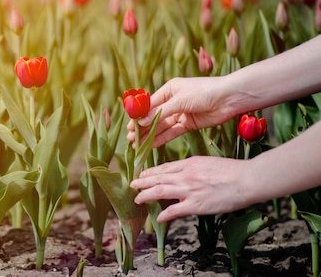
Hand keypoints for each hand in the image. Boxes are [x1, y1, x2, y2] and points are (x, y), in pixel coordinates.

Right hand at [127, 77, 234, 146]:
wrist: (230, 98)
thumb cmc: (204, 92)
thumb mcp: (180, 100)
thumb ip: (160, 112)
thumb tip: (142, 122)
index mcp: (169, 89)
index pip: (149, 104)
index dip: (139, 116)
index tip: (130, 126)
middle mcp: (173, 101)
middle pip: (154, 116)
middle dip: (143, 128)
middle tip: (130, 138)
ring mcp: (181, 113)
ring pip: (162, 126)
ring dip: (150, 135)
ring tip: (137, 144)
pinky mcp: (189, 124)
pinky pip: (172, 132)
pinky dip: (162, 138)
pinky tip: (151, 145)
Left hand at [130, 156, 250, 221]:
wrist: (246, 179)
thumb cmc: (233, 170)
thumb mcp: (208, 162)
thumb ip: (194, 167)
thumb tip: (184, 172)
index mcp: (190, 163)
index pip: (165, 167)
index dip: (151, 172)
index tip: (143, 174)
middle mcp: (186, 175)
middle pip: (158, 178)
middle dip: (143, 182)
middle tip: (132, 184)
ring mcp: (189, 190)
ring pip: (160, 191)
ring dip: (146, 195)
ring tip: (137, 198)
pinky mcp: (196, 205)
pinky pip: (175, 210)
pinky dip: (165, 214)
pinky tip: (158, 217)